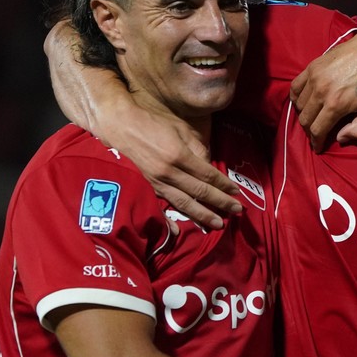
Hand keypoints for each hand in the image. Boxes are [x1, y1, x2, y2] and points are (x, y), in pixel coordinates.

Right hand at [98, 102, 239, 229]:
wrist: (120, 126)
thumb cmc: (152, 123)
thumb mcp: (180, 129)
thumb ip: (198, 148)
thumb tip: (210, 166)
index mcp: (178, 156)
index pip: (208, 174)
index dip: (224, 184)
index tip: (236, 191)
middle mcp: (168, 173)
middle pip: (200, 192)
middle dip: (221, 202)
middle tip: (237, 210)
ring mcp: (155, 183)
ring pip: (183, 203)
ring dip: (203, 215)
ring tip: (219, 223)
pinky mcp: (146, 188)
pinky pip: (159, 207)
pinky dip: (167, 222)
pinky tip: (177, 232)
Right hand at [289, 24, 356, 150]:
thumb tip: (339, 139)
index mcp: (336, 105)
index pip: (317, 130)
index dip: (316, 142)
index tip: (318, 147)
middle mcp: (321, 92)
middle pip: (305, 119)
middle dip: (310, 131)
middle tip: (317, 134)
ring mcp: (314, 77)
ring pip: (299, 104)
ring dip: (304, 115)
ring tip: (313, 118)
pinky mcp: (312, 66)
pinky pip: (295, 86)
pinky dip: (296, 97)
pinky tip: (303, 102)